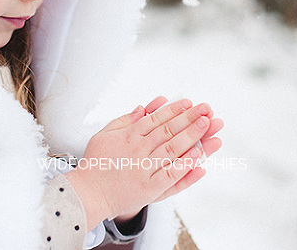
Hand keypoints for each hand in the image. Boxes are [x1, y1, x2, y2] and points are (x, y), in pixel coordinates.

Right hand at [65, 97, 222, 227]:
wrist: (88, 194)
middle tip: (206, 110)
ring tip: (208, 126)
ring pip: (172, 150)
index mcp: (129, 136)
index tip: (189, 103)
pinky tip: (199, 158)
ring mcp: (144, 170)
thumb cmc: (95, 163)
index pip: (156, 119)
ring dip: (192, 137)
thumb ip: (125, 120)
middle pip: (168, 131)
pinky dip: (184, 166)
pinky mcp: (149, 189)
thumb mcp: (104, 135)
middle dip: (189, 119)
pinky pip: (170, 176)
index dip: (174, 110)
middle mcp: (138, 151)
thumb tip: (143, 107)